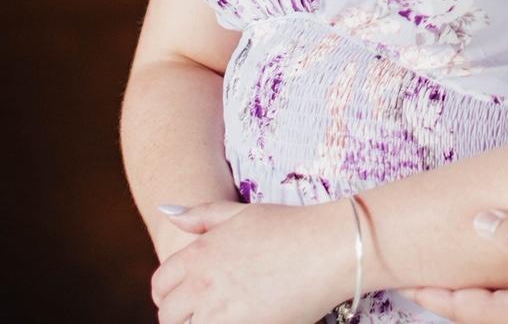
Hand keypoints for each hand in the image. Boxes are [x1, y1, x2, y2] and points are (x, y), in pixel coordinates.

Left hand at [151, 200, 348, 323]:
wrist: (330, 249)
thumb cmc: (291, 226)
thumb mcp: (244, 212)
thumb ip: (201, 214)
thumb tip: (165, 212)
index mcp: (198, 253)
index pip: (161, 284)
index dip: (171, 292)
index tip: (189, 296)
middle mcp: (201, 284)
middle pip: (169, 315)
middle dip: (184, 315)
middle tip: (211, 309)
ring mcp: (218, 312)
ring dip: (202, 322)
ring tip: (229, 313)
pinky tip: (245, 317)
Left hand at [405, 211, 507, 323]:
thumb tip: (480, 220)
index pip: (463, 307)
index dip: (433, 293)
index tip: (405, 281)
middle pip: (475, 314)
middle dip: (446, 297)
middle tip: (418, 281)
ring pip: (496, 313)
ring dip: (472, 298)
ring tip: (455, 279)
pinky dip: (498, 296)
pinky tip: (506, 278)